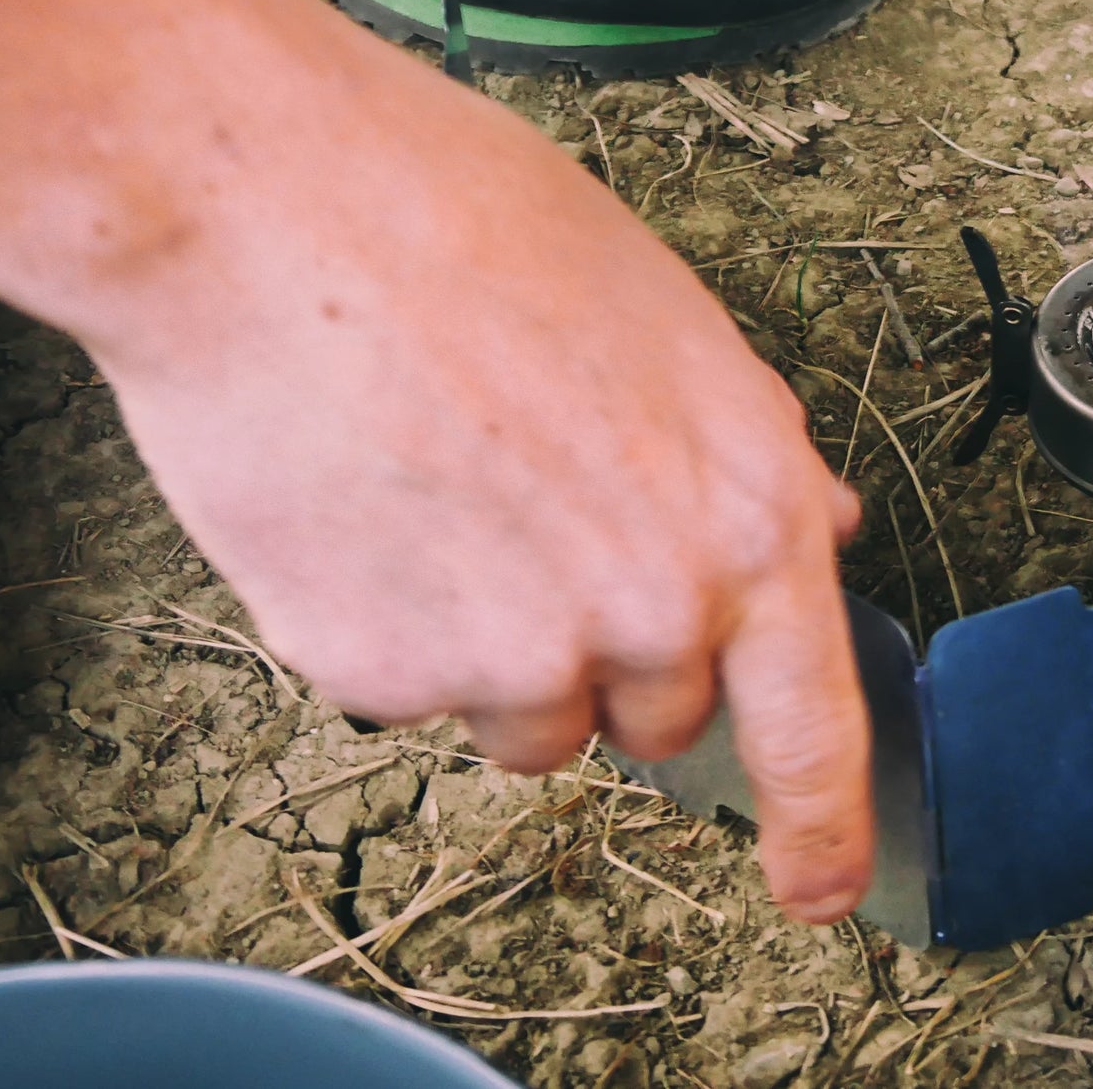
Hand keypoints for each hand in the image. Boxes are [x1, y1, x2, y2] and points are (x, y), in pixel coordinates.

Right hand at [0, 0, 873, 921]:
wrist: (269, 209)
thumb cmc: (465, 223)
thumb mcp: (666, 319)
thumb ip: (746, 450)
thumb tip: (817, 525)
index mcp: (747, 508)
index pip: (815, 725)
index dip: (823, 824)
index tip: (818, 884)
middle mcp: (653, 603)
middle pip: (658, 717)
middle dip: (612, 648)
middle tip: (538, 517)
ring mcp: (517, 652)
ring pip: (527, 718)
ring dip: (494, 648)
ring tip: (438, 491)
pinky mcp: (384, 672)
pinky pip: (408, 693)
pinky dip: (384, 625)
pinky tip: (362, 498)